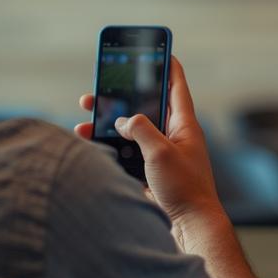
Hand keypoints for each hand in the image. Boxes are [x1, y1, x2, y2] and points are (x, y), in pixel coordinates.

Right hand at [77, 57, 225, 227]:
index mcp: (185, 125)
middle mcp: (175, 137)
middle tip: (100, 88)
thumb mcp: (161, 152)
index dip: (168, 66)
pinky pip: (129, 154)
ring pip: (133, 132)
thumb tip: (123, 120)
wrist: (192, 227)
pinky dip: (112, 149)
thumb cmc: (184, 189)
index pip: (176, 86)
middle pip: (147, 108)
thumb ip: (140, 129)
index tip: (161, 50)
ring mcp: (164, 155)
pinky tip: (93, 147)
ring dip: (110, 126)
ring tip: (85, 120)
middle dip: (122, 98)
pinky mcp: (153, 173)